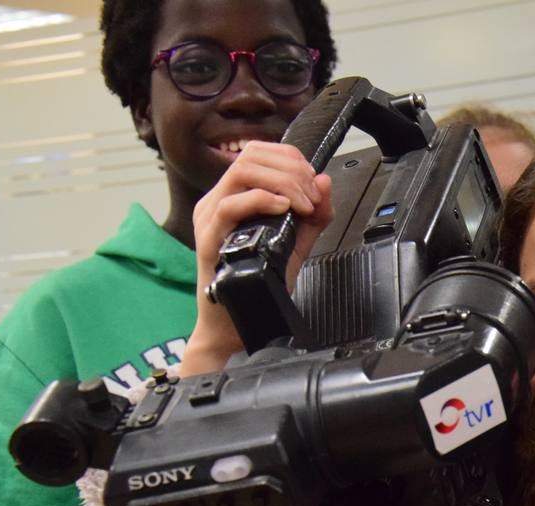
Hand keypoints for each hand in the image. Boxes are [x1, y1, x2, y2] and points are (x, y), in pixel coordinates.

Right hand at [181, 141, 333, 375]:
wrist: (237, 323)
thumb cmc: (259, 284)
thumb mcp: (295, 243)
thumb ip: (313, 215)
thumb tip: (324, 182)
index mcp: (235, 196)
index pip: (259, 153)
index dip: (292, 159)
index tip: (314, 183)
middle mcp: (218, 200)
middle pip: (252, 156)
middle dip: (292, 170)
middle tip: (312, 197)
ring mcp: (210, 218)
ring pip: (241, 172)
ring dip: (282, 183)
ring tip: (302, 205)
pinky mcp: (209, 239)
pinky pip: (230, 206)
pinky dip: (262, 200)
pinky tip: (284, 212)